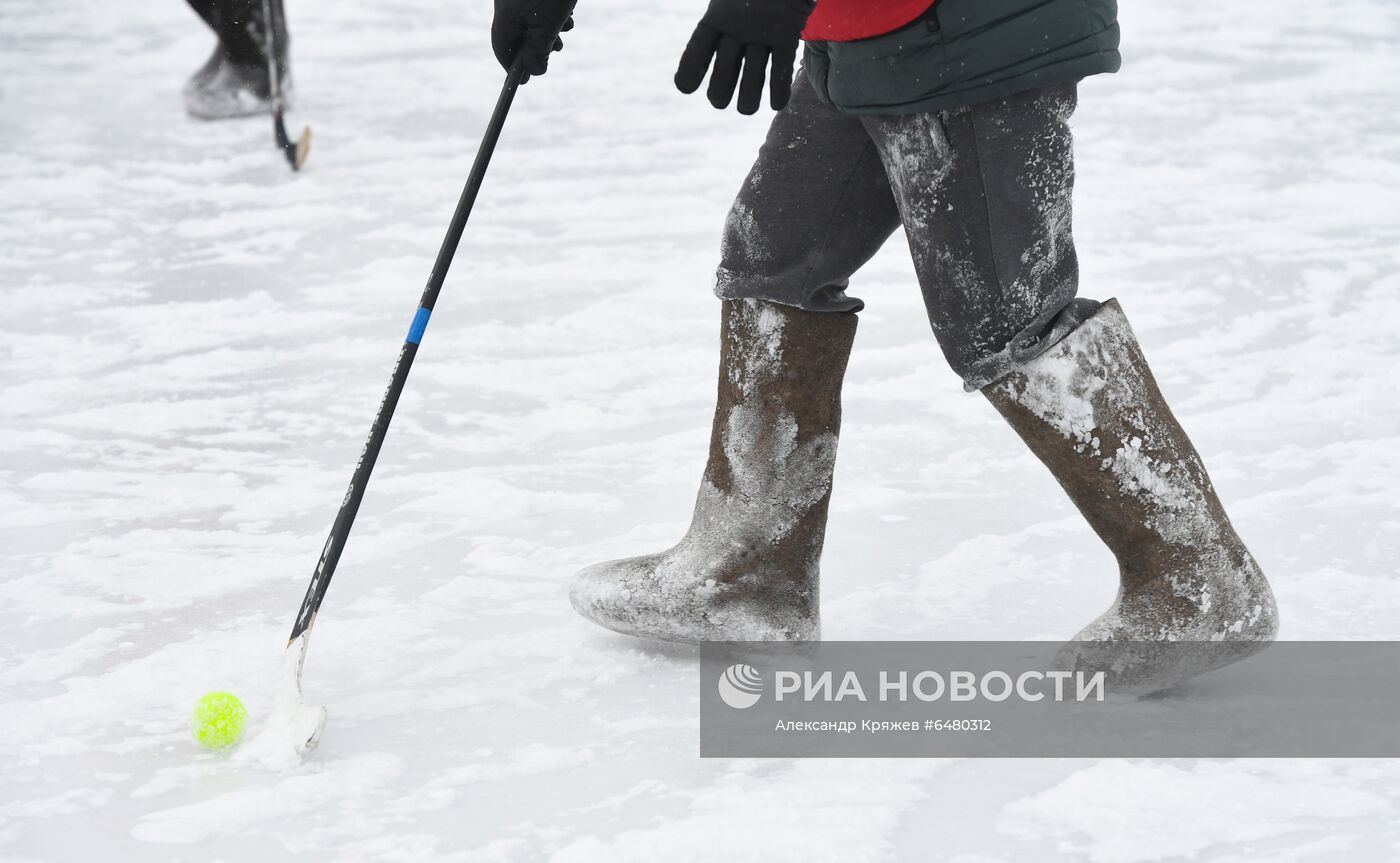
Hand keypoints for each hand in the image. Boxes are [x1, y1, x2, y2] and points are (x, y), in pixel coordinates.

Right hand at [492, 0, 575, 78]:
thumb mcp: (548, 24)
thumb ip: (538, 50)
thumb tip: (534, 71)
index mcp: (505, 15)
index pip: (502, 48)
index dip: (512, 67)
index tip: (523, 80)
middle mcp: (508, 6)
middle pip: (517, 36)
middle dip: (538, 46)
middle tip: (556, 48)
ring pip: (531, 24)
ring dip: (550, 32)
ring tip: (565, 27)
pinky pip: (539, 10)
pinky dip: (552, 17)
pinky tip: (566, 14)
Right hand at [675, 0, 813, 113]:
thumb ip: (724, 1)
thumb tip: (717, 19)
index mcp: (718, 15)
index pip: (698, 47)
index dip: (691, 68)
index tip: (684, 88)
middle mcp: (737, 29)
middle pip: (725, 65)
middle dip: (721, 85)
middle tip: (719, 102)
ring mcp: (761, 34)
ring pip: (753, 70)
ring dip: (750, 92)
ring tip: (747, 109)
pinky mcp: (786, 36)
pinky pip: (781, 64)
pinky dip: (779, 84)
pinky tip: (776, 104)